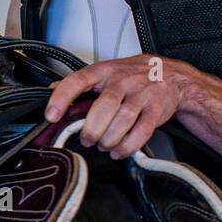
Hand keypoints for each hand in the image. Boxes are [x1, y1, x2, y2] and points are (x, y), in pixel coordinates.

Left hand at [44, 55, 192, 159]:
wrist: (171, 75)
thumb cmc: (132, 75)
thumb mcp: (104, 71)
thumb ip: (79, 82)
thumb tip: (50, 90)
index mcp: (104, 71)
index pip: (78, 80)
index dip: (62, 98)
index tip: (51, 116)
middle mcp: (122, 81)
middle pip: (104, 107)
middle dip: (92, 130)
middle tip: (87, 139)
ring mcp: (141, 95)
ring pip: (123, 121)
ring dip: (109, 140)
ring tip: (103, 145)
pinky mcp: (156, 110)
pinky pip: (142, 132)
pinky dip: (127, 147)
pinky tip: (119, 150)